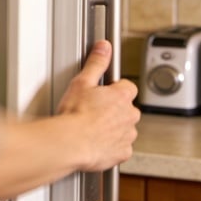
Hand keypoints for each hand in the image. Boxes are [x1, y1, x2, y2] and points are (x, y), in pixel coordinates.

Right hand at [55, 40, 139, 171]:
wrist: (70, 143)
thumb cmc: (74, 114)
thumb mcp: (82, 82)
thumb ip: (96, 63)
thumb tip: (104, 47)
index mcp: (122, 96)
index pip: (127, 87)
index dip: (115, 89)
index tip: (103, 93)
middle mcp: (130, 115)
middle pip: (127, 109)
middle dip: (114, 110)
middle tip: (94, 111)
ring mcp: (128, 135)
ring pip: (124, 128)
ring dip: (113, 128)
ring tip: (92, 128)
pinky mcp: (122, 153)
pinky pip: (120, 147)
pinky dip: (111, 145)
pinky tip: (96, 143)